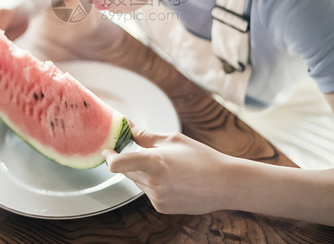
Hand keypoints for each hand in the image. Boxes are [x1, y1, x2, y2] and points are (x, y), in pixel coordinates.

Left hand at [102, 129, 233, 214]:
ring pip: (138, 182)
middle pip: (127, 171)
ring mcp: (156, 197)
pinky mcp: (161, 207)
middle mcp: (152, 182)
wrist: (225, 184)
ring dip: (144, 173)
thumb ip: (146, 136)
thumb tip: (128, 126)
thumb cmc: (202, 158)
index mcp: (153, 162)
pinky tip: (174, 180)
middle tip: (147, 153)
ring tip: (169, 168)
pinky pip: (148, 193)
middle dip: (130, 161)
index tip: (108, 150)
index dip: (109, 156)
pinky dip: (154, 185)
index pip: (117, 164)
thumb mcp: (173, 140)